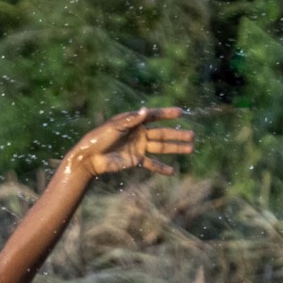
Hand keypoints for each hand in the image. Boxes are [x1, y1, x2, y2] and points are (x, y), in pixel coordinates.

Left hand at [69, 107, 193, 176]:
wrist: (89, 158)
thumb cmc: (99, 138)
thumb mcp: (115, 127)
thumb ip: (132, 120)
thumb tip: (146, 110)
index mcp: (134, 122)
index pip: (154, 116)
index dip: (167, 114)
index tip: (180, 113)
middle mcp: (139, 133)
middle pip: (162, 133)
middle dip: (177, 135)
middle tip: (192, 135)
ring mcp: (139, 147)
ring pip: (161, 147)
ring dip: (175, 148)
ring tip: (190, 148)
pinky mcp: (135, 160)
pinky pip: (151, 164)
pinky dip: (161, 168)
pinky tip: (173, 171)